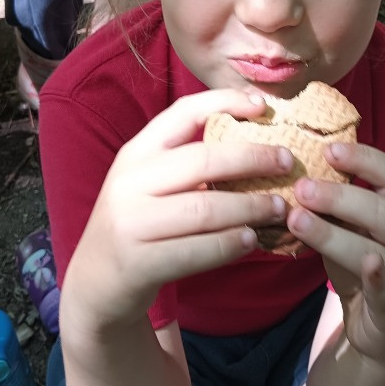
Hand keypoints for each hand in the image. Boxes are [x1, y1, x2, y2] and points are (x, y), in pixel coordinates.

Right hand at [63, 90, 291, 327]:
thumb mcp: (151, 184)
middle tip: (288, 162)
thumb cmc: (139, 224)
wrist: (95, 283)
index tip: (264, 105)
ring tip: (280, 207)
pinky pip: (195, 250)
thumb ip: (189, 162)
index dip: (225, 102)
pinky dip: (229, 244)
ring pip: (204, 208)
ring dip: (250, 207)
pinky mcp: (138, 262)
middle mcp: (129, 182)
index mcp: (136, 153)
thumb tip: (258, 142)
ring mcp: (130, 222)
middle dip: (253, 158)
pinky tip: (251, 240)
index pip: (183, 113)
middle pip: (202, 160)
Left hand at [287, 144, 384, 363]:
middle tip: (301, 188)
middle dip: (340, 197)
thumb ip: (336, 208)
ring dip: (335, 234)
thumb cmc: (360, 269)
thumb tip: (299, 174)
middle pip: (383, 211)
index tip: (328, 150)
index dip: (363, 159)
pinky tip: (367, 264)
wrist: (380, 332)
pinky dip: (377, 278)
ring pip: (377, 250)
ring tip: (298, 221)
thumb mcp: (350, 232)